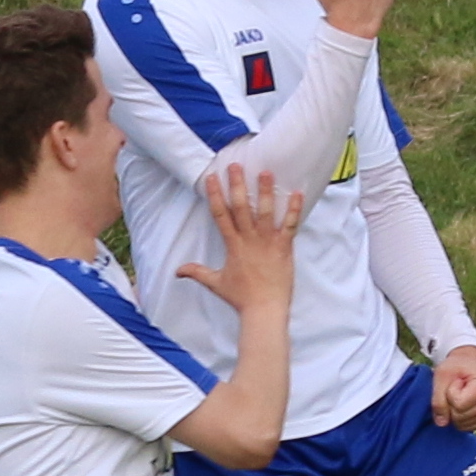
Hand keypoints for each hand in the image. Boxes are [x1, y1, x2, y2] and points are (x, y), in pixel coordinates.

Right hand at [174, 163, 302, 313]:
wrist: (264, 310)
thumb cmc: (241, 297)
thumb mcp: (216, 283)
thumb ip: (197, 272)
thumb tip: (178, 271)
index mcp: (232, 245)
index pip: (220, 215)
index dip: (215, 195)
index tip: (211, 177)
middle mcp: (248, 240)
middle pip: (241, 207)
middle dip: (237, 185)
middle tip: (236, 165)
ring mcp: (267, 242)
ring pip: (265, 212)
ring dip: (266, 191)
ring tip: (266, 172)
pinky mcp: (284, 248)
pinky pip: (290, 225)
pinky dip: (294, 209)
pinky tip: (297, 192)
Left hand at [429, 345, 475, 430]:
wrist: (470, 364)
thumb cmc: (456, 367)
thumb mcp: (442, 375)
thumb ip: (438, 398)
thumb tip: (441, 423)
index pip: (458, 404)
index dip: (449, 393)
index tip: (457, 381)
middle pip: (459, 417)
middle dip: (451, 404)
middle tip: (458, 388)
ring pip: (462, 425)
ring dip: (454, 411)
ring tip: (462, 395)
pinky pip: (466, 428)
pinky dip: (459, 418)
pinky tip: (465, 404)